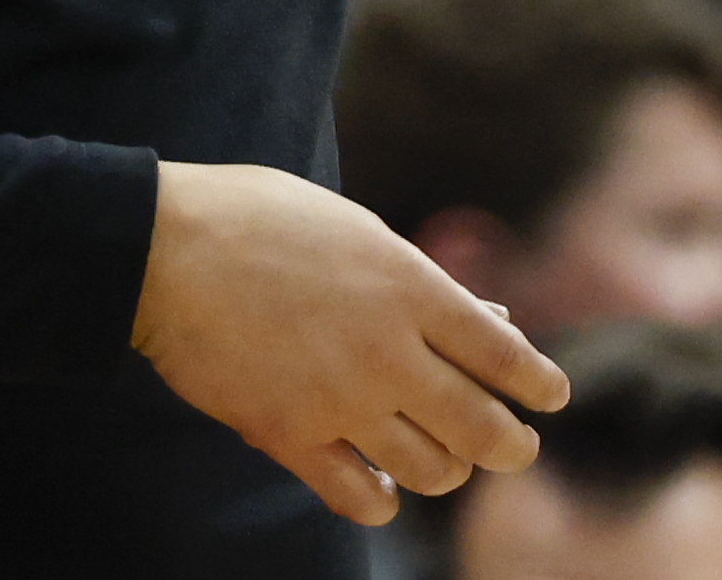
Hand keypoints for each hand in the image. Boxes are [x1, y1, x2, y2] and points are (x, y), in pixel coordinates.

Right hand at [130, 162, 571, 524]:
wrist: (168, 250)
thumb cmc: (263, 220)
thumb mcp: (359, 230)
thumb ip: (423, 282)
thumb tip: (489, 316)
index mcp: (411, 287)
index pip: (504, 353)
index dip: (538, 383)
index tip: (553, 398)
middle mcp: (389, 351)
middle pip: (482, 426)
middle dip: (513, 447)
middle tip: (519, 450)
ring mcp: (341, 401)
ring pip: (430, 469)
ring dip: (449, 471)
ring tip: (450, 464)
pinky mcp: (289, 437)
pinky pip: (358, 495)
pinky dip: (382, 500)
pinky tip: (384, 490)